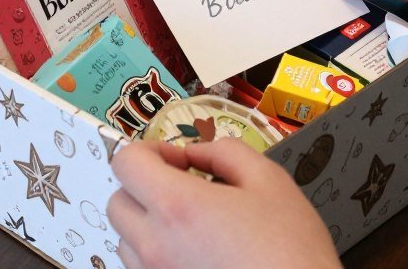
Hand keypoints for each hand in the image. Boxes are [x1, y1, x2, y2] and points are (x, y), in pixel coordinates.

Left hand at [107, 139, 340, 268]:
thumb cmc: (289, 250)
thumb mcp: (269, 180)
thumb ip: (226, 152)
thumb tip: (198, 152)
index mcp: (178, 206)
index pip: (126, 163)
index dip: (149, 150)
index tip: (178, 159)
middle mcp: (155, 245)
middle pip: (117, 201)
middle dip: (145, 184)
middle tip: (183, 185)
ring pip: (125, 238)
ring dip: (148, 220)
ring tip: (191, 221)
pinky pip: (141, 267)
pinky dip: (156, 251)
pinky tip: (193, 249)